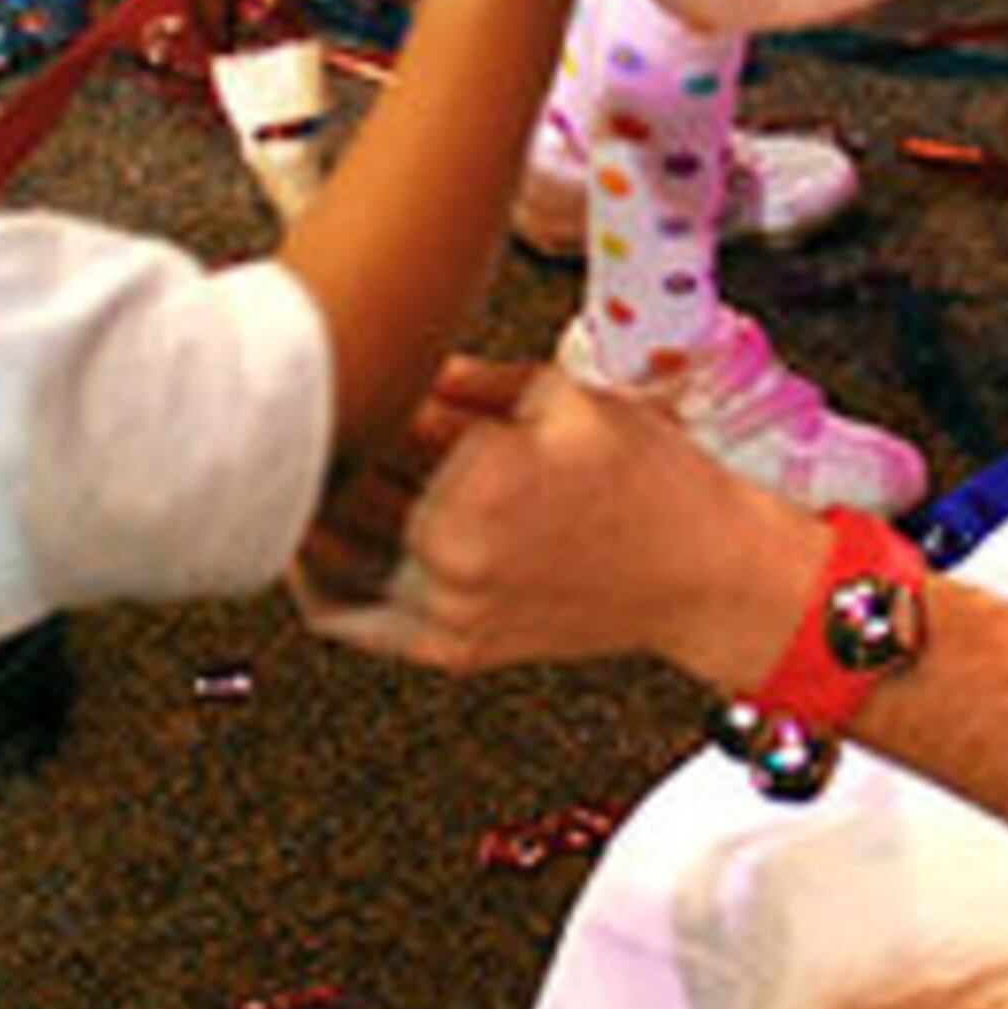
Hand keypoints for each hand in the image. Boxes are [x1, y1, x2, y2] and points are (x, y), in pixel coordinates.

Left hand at [305, 353, 811, 678]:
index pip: (370, 423)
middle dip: (324, 441)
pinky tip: (311, 541)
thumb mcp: (563, 398)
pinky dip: (317, 576)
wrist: (706, 574)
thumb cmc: (652, 481)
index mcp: (479, 480)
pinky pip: (351, 615)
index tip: (340, 360)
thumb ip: (466, 383)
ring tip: (301, 462)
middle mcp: (454, 553)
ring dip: (307, 505)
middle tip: (313, 404)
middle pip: (338, 487)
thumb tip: (401, 361)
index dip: (350, 385)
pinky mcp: (452, 649)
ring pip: (330, 552)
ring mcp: (449, 610)